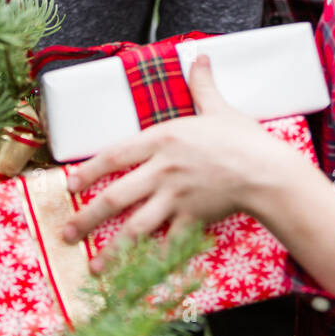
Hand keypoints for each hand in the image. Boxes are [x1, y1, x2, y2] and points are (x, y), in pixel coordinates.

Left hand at [61, 54, 286, 269]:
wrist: (267, 171)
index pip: (114, 155)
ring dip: (111, 249)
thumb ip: (202, 85)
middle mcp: (162, 170)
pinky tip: (137, 278)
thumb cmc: (243, 138)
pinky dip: (153, 263)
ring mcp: (175, 198)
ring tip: (94, 267)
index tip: (70, 184)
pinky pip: (168, 245)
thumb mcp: (219, 107)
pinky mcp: (192, 219)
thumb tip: (199, 57)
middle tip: (67, 233)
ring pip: (135, 227)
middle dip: (87, 217)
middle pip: (115, 196)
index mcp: (162, 139)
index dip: (89, 170)